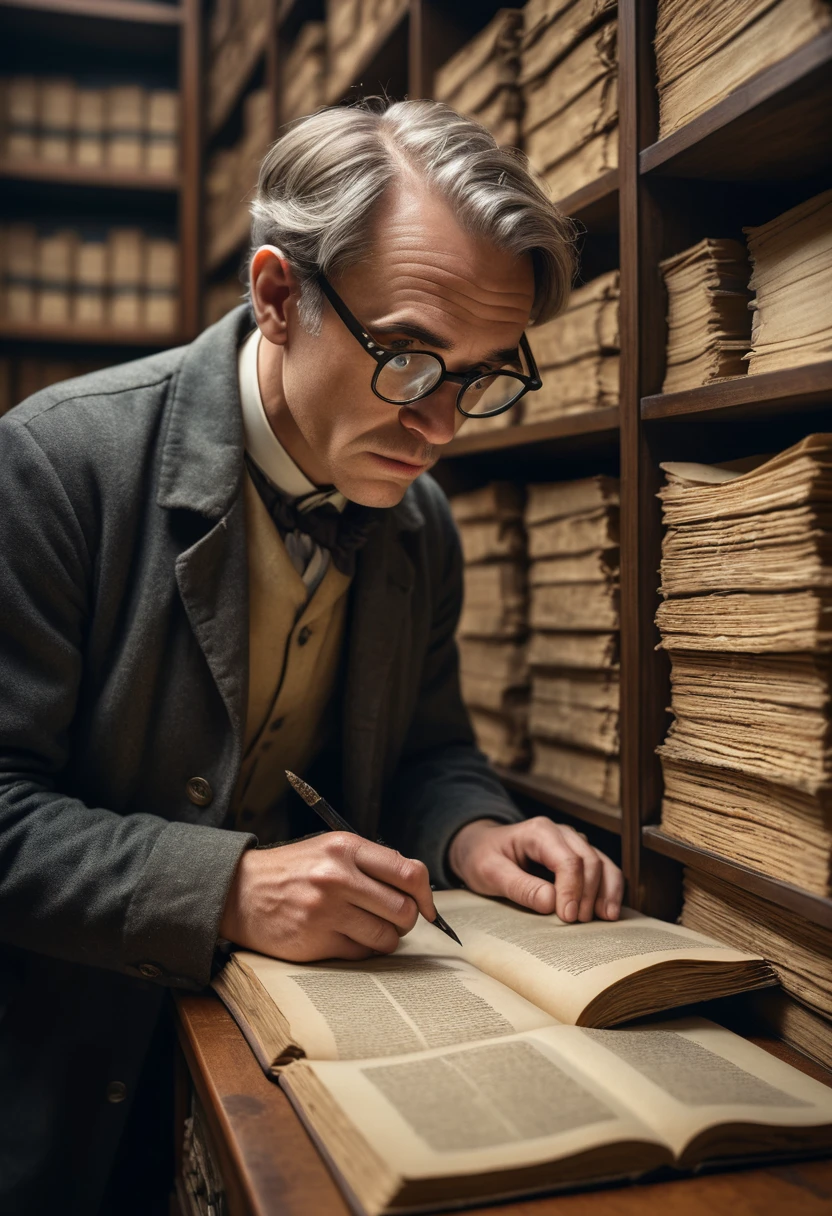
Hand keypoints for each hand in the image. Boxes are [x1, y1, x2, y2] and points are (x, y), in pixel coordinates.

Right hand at [219, 833, 436, 961]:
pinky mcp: (316, 941)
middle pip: (404, 909)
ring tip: (370, 930)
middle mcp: (338, 877)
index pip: (409, 872)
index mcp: (346, 848)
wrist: (240, 892)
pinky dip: (363, 950)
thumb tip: (418, 890)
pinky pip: (362, 953)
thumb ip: (371, 863)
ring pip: (387, 936)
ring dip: (386, 938)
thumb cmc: (294, 871)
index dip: (425, 895)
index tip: (427, 908)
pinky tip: (347, 938)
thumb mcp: (330, 850)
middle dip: (407, 920)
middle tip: (395, 920)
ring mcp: (326, 911)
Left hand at [447, 817, 622, 922]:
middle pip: (590, 860)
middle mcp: (561, 833)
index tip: (568, 917)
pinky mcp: (578, 857)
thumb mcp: (490, 872)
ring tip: (605, 918)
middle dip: (589, 894)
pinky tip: (608, 911)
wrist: (479, 847)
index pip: (567, 859)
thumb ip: (519, 886)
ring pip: (603, 863)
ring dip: (606, 891)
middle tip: (578, 922)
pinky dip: (610, 889)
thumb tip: (551, 902)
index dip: (572, 890)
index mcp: (539, 831)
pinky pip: (603, 869)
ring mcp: (573, 843)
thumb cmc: (483, 858)